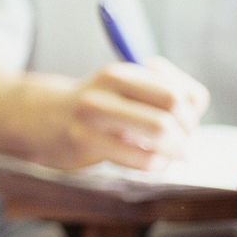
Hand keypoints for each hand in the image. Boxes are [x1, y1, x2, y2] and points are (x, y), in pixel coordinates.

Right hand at [40, 59, 208, 171]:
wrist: (43, 119)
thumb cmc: (96, 107)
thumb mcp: (123, 88)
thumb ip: (161, 91)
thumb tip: (194, 110)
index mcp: (120, 72)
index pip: (177, 91)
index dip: (192, 113)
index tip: (186, 123)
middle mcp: (106, 89)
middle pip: (172, 108)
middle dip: (187, 132)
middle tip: (183, 143)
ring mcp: (92, 115)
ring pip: (160, 132)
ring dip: (175, 150)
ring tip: (170, 155)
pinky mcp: (84, 142)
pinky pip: (141, 158)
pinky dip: (156, 164)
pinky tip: (150, 162)